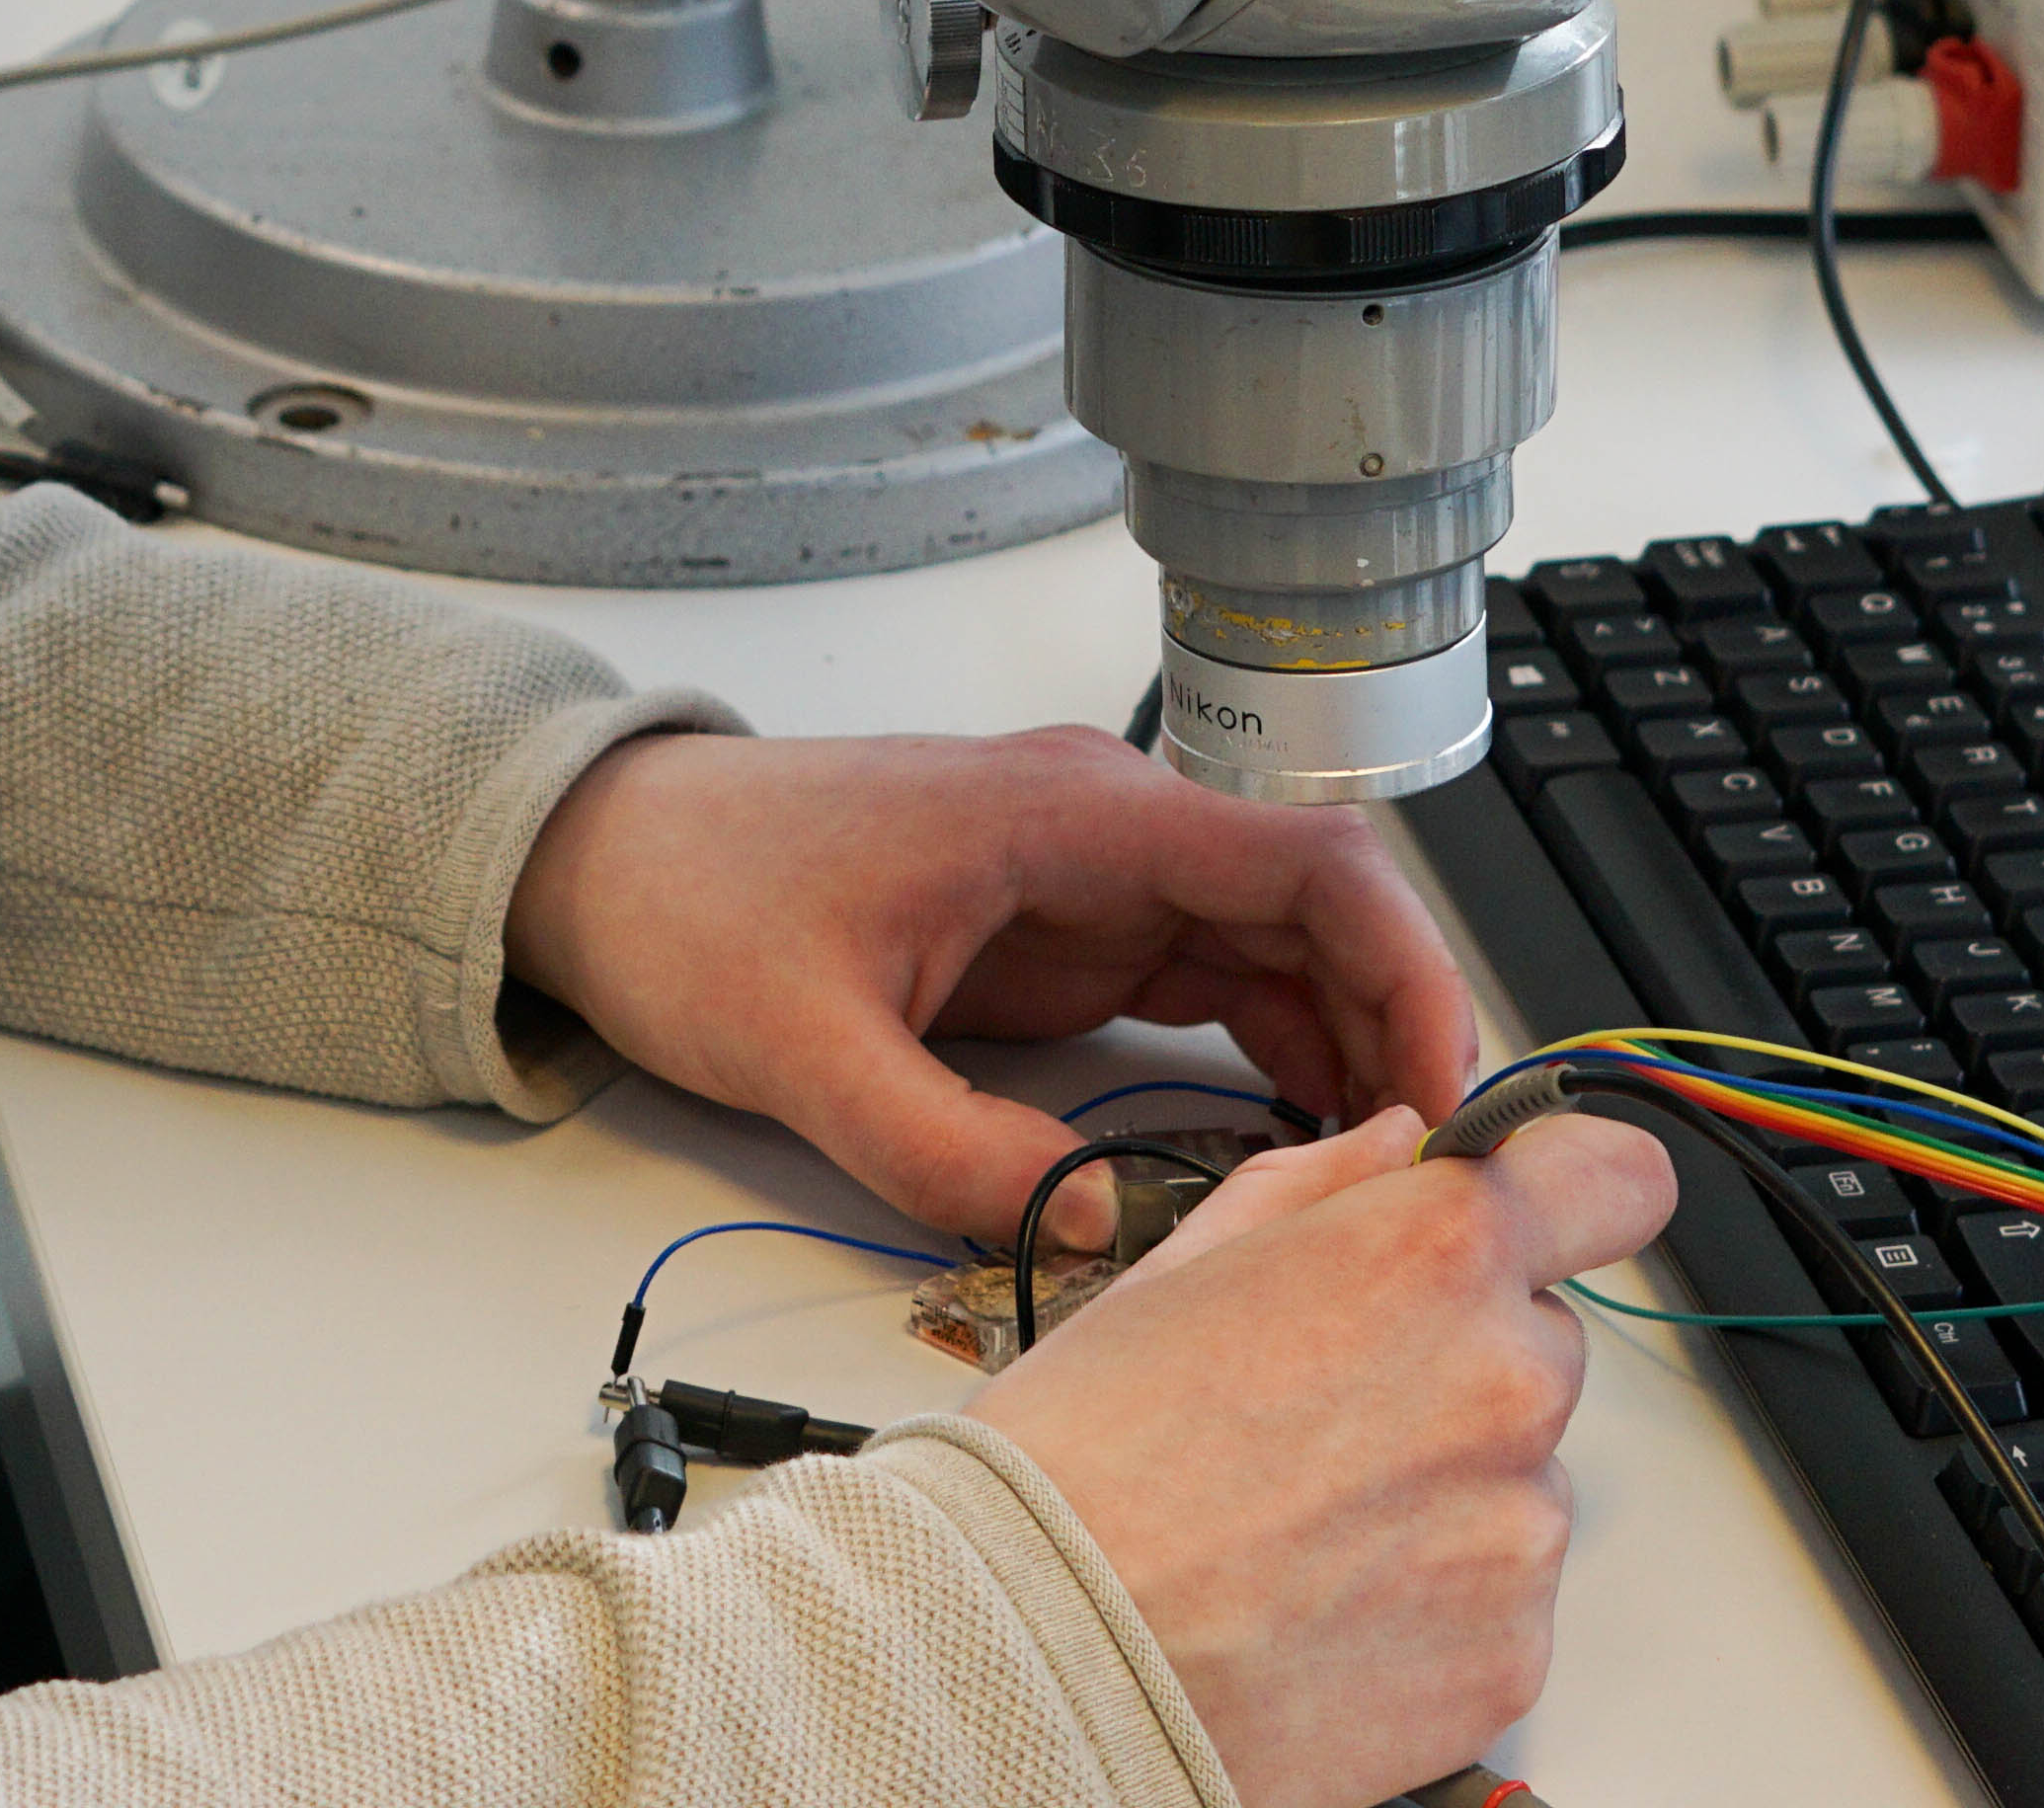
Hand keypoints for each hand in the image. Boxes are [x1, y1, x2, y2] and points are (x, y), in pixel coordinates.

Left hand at [497, 727, 1475, 1250]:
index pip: (1306, 859)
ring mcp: (1091, 881)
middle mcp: (1106, 831)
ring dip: (1342, 1054)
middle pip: (1319, 911)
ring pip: (1277, 955)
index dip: (1404, 966)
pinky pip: (1209, 989)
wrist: (602, 854)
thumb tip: (1090, 1228)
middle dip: (1396, 1033)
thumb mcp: (800, 1048)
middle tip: (1433, 1177)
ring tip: (1381, 1184)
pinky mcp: (1064, 935)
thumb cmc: (690, 901)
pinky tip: (1293, 1151)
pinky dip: (1270, 1062)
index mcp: (1070, 815)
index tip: (1441, 1089)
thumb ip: (943, 1148)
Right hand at [969, 1106, 1681, 1807]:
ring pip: (1519, 1472)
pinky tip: (1321, 1600)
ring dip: (1444, 1483)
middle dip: (1458, 1356)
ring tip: (1301, 1523)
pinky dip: (1436, 1596)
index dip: (1573, 1190)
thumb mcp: (1179, 1265)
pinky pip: (1503, 1595)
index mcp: (1434, 1254)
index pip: (1612, 1177)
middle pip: (1540, 1337)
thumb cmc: (1083, 1459)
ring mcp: (1521, 1530)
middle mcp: (1508, 1381)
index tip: (1541, 1217)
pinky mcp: (1515, 1653)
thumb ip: (1321, 1184)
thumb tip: (1398, 1147)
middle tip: (1326, 1408)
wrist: (1046, 1658)